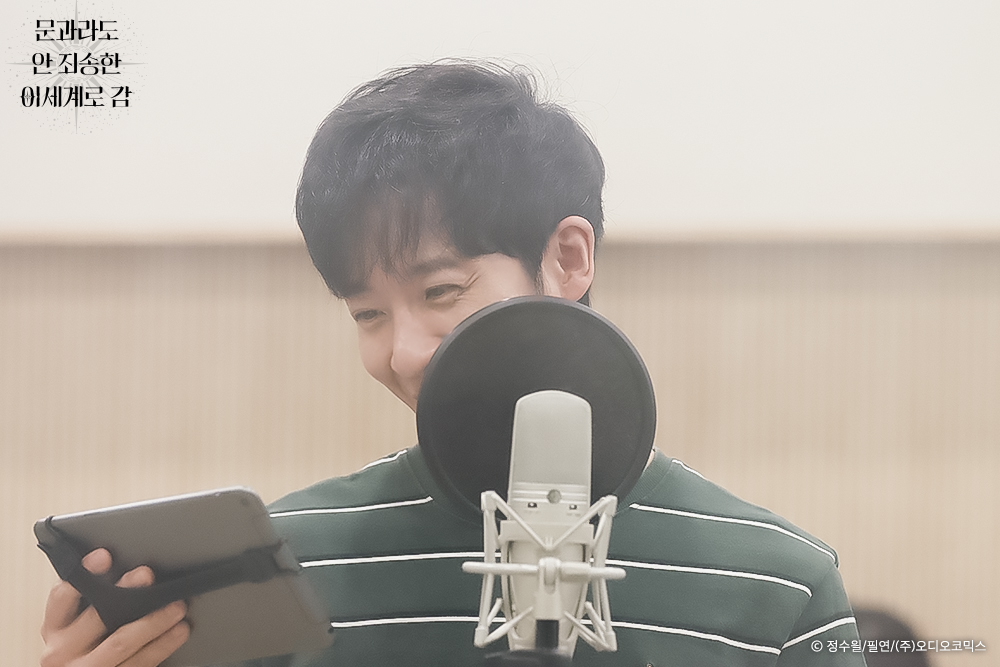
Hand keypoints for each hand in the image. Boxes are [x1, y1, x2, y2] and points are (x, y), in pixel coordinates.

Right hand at [40, 548, 189, 666]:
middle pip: (96, 617)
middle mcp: (62, 650)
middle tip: (147, 575)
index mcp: (54, 628)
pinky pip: (139, 663)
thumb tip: (131, 570)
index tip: (103, 555)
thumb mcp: (76, 625)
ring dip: (153, 621)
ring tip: (177, 606)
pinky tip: (178, 631)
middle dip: (124, 593)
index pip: (62, 597)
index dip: (83, 574)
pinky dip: (162, 645)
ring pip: (121, 643)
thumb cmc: (84, 647)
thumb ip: (93, 599)